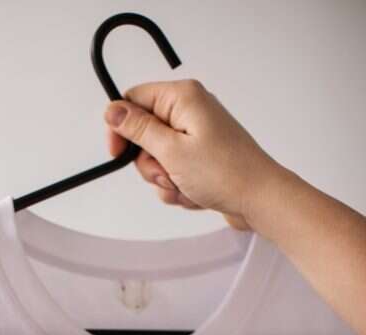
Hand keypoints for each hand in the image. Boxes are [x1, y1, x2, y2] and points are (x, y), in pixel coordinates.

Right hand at [104, 79, 281, 230]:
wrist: (259, 199)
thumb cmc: (225, 173)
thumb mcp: (171, 151)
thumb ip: (138, 129)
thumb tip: (112, 109)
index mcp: (183, 98)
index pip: (133, 100)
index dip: (121, 127)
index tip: (118, 154)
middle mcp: (190, 111)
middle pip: (143, 134)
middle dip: (149, 162)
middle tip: (168, 172)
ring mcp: (196, 135)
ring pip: (157, 158)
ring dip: (164, 179)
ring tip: (185, 185)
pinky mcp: (201, 157)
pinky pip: (173, 172)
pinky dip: (178, 187)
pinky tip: (194, 193)